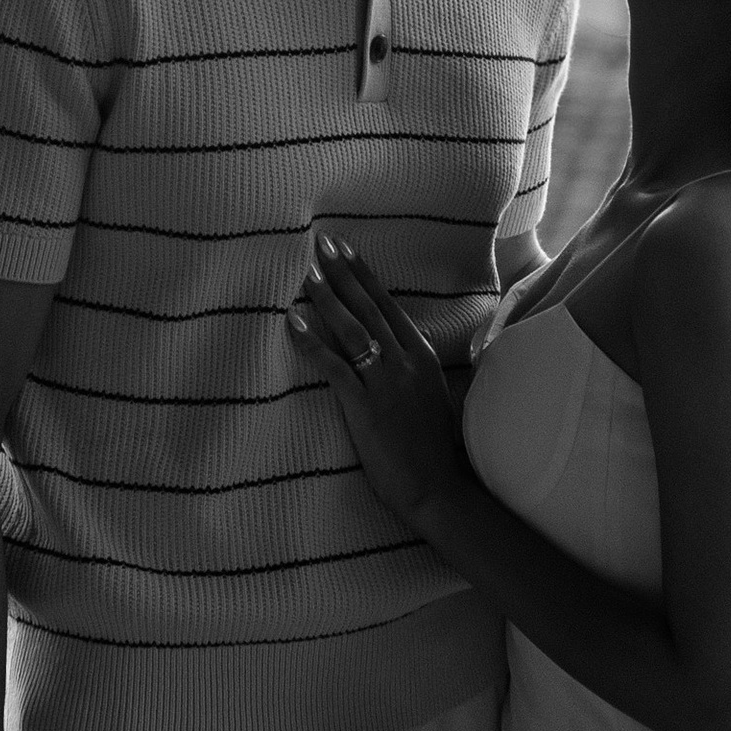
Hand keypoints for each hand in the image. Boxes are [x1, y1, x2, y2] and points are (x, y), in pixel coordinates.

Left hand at [289, 239, 469, 530]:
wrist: (437, 486)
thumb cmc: (435, 449)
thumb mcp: (434, 396)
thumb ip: (417, 368)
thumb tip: (403, 347)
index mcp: (422, 357)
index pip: (389, 305)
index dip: (365, 275)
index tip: (347, 250)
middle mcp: (405, 361)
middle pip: (369, 307)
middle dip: (343, 273)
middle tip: (322, 243)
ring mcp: (385, 382)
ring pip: (352, 329)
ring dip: (327, 298)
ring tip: (307, 273)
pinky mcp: (365, 405)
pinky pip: (333, 365)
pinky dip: (311, 341)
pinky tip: (293, 321)